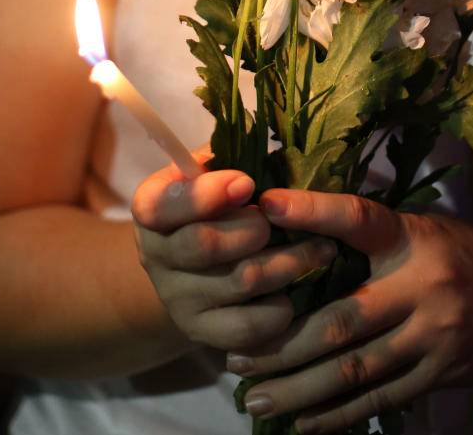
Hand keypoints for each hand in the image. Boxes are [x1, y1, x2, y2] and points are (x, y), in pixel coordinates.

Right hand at [131, 159, 338, 350]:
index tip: (248, 183)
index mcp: (151, 208)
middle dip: (255, 228)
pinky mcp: (201, 333)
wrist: (197, 265)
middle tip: (282, 220)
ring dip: (288, 262)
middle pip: (203, 244)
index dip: (206, 194)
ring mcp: (176, 299)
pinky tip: (294, 292)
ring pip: (237, 282)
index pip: (162, 204)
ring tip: (321, 248)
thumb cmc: (217, 202)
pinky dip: (278, 310)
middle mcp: (154, 256)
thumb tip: (256, 140)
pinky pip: (245, 328)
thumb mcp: (213, 170)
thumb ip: (227, 156)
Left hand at [232, 189, 472, 433]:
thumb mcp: (424, 230)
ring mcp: (434, 336)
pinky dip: (338, 415)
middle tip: (237, 354)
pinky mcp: (441, 374)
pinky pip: (380, 399)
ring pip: (355, 371)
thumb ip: (374, 237)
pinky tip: (302, 422)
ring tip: (256, 397)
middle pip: (342, 320)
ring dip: (299, 389)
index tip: (266, 207)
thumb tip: (300, 232)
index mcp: (413, 238)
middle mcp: (423, 285)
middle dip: (283, 342)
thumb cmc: (467, 255)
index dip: (312, 212)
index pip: (358, 219)